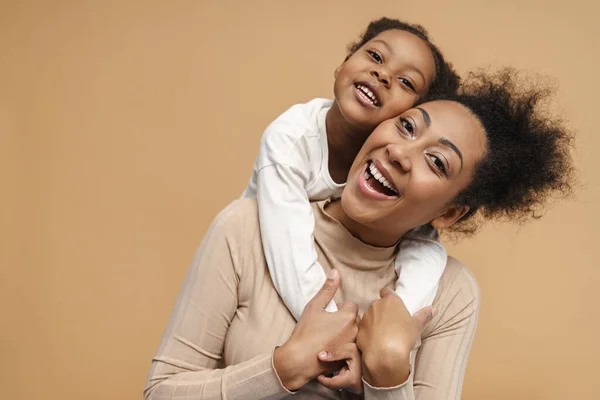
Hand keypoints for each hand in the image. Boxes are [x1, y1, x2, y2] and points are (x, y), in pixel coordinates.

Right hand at [273, 270, 358, 390]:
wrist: (300, 360)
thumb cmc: (306, 332)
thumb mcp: (314, 306)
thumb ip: (327, 288)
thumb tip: (335, 271)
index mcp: (348, 316)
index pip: (350, 305)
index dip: (339, 308)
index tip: (328, 315)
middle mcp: (355, 330)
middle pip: (354, 318)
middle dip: (343, 319)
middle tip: (327, 326)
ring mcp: (354, 345)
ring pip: (353, 332)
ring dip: (345, 332)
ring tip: (329, 337)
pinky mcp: (350, 357)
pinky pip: (351, 345)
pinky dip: (344, 344)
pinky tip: (332, 347)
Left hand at [357, 288, 435, 387]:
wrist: (385, 354)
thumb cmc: (403, 336)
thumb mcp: (417, 325)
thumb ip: (424, 315)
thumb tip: (434, 309)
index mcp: (390, 301)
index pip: (386, 291)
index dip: (388, 296)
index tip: (392, 304)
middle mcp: (376, 305)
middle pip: (378, 304)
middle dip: (382, 311)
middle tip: (391, 322)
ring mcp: (366, 317)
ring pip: (370, 316)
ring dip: (375, 321)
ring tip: (383, 334)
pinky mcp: (359, 330)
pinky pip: (364, 328)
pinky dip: (368, 332)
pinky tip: (375, 342)